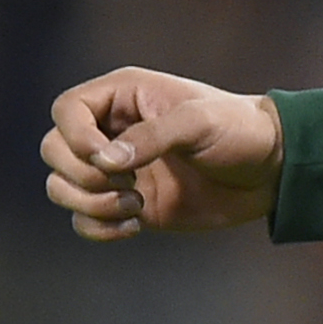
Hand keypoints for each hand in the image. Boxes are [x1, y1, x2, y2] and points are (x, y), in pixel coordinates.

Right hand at [42, 66, 283, 241]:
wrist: (269, 171)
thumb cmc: (238, 130)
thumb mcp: (199, 122)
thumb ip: (152, 136)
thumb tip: (106, 160)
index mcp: (124, 96)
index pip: (66, 110)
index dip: (75, 137)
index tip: (109, 158)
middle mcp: (112, 130)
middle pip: (54, 149)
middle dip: (80, 173)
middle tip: (125, 181)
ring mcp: (118, 170)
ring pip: (61, 186)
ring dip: (88, 202)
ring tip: (134, 204)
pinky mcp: (126, 204)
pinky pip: (84, 219)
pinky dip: (97, 228)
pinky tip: (135, 226)